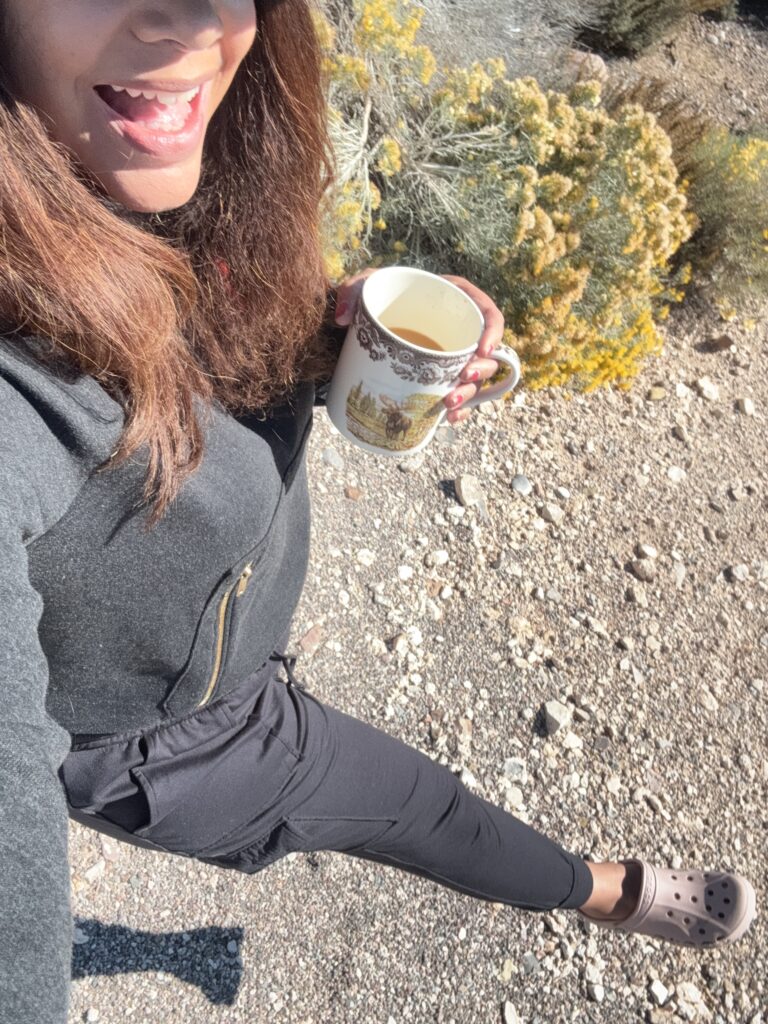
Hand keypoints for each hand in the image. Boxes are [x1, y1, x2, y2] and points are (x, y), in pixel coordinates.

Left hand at [334, 270, 504, 424]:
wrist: (356, 330)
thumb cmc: (369, 301)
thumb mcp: (363, 288)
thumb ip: (352, 290)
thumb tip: (344, 317)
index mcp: (452, 301)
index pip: (487, 312)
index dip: (493, 331)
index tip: (483, 349)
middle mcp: (457, 332)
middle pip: (485, 354)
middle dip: (480, 371)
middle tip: (461, 378)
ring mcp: (450, 359)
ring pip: (474, 380)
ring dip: (468, 395)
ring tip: (448, 404)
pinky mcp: (440, 380)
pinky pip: (458, 399)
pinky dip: (457, 411)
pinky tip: (448, 419)